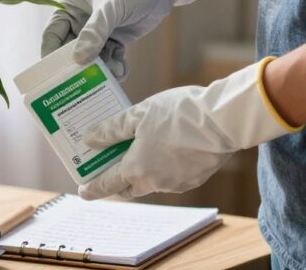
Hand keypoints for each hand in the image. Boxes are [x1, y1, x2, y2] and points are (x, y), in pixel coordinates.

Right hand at [40, 0, 207, 77]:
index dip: (51, 55)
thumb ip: (94, 33)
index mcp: (69, 7)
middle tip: (82, 84)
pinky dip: (115, 67)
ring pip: (92, 58)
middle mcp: (80, 20)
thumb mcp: (110, 8)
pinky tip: (122, 71)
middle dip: (78, 66)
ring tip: (111, 75)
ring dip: (100, 69)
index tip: (53, 76)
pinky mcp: (114, 40)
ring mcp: (98, 32)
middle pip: (71, 50)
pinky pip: (109, 59)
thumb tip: (78, 59)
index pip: (52, 34)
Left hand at [77, 59, 299, 199]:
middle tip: (106, 172)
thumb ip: (111, 129)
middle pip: (129, 187)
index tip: (83, 192)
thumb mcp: (137, 115)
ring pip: (151, 182)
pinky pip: (170, 177)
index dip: (94, 188)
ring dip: (140, 172)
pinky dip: (161, 168)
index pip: (108, 184)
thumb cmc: (178, 114)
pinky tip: (162, 150)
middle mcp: (155, 182)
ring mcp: (177, 183)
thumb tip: (90, 139)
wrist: (222, 121)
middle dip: (115, 183)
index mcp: (137, 169)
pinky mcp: (194, 178)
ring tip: (135, 153)